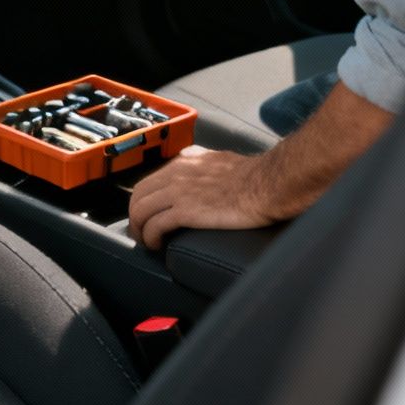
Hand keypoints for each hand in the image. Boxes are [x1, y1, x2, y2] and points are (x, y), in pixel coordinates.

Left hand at [125, 146, 279, 249]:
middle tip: (141, 231)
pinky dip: (151, 237)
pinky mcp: (186, 210)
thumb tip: (198, 164)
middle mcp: (176, 173)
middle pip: (139, 195)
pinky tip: (157, 245)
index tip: (147, 213)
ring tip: (147, 242)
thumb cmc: (255, 175)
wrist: (269, 184)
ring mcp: (179, 191)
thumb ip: (204, 162)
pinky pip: (155, 225)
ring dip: (139, 229)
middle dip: (135, 215)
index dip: (144, 199)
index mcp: (185, 161)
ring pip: (141, 210)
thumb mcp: (221, 159)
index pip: (150, 179)